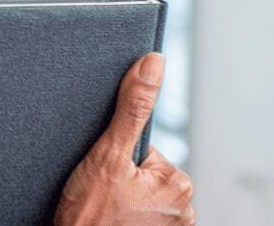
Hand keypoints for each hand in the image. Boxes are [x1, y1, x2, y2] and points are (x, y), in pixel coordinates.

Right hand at [54, 53, 196, 224]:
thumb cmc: (89, 220)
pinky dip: (123, 217)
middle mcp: (184, 210)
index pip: (144, 151)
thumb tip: (153, 64)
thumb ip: (132, 108)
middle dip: (120, 179)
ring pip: (139, 196)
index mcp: (178, 183)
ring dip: (121, 200)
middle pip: (144, 173)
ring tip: (102, 211)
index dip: (117, 157)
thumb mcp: (107, 155)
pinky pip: (139, 216)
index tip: (104, 175)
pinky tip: (108, 221)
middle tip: (101, 195)